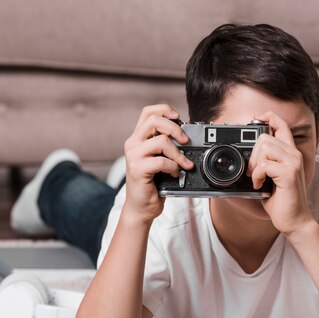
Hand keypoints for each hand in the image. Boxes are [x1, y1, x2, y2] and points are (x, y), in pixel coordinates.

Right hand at [122, 104, 193, 223]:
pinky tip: (174, 173)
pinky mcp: (137, 169)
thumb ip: (165, 144)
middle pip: (155, 121)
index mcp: (137, 138)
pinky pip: (161, 161)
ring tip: (184, 164)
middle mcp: (132, 144)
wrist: (141, 207)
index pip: (148, 112)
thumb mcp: (158, 158)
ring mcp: (133, 156)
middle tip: (186, 141)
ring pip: (161, 141)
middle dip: (175, 129)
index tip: (179, 118)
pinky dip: (173, 167)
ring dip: (178, 153)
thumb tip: (185, 135)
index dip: (165, 110)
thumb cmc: (152, 184)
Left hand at [247, 111, 313, 234]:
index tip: (256, 118)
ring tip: (257, 178)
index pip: (282, 125)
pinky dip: (257, 176)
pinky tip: (260, 186)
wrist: (294, 220)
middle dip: (252, 154)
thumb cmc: (282, 201)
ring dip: (254, 164)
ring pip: (265, 147)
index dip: (268, 116)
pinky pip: (264, 164)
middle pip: (265, 137)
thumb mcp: (270, 178)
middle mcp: (294, 154)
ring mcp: (293, 162)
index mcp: (290, 153)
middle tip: (252, 172)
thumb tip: (247, 157)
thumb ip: (265, 163)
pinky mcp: (289, 173)